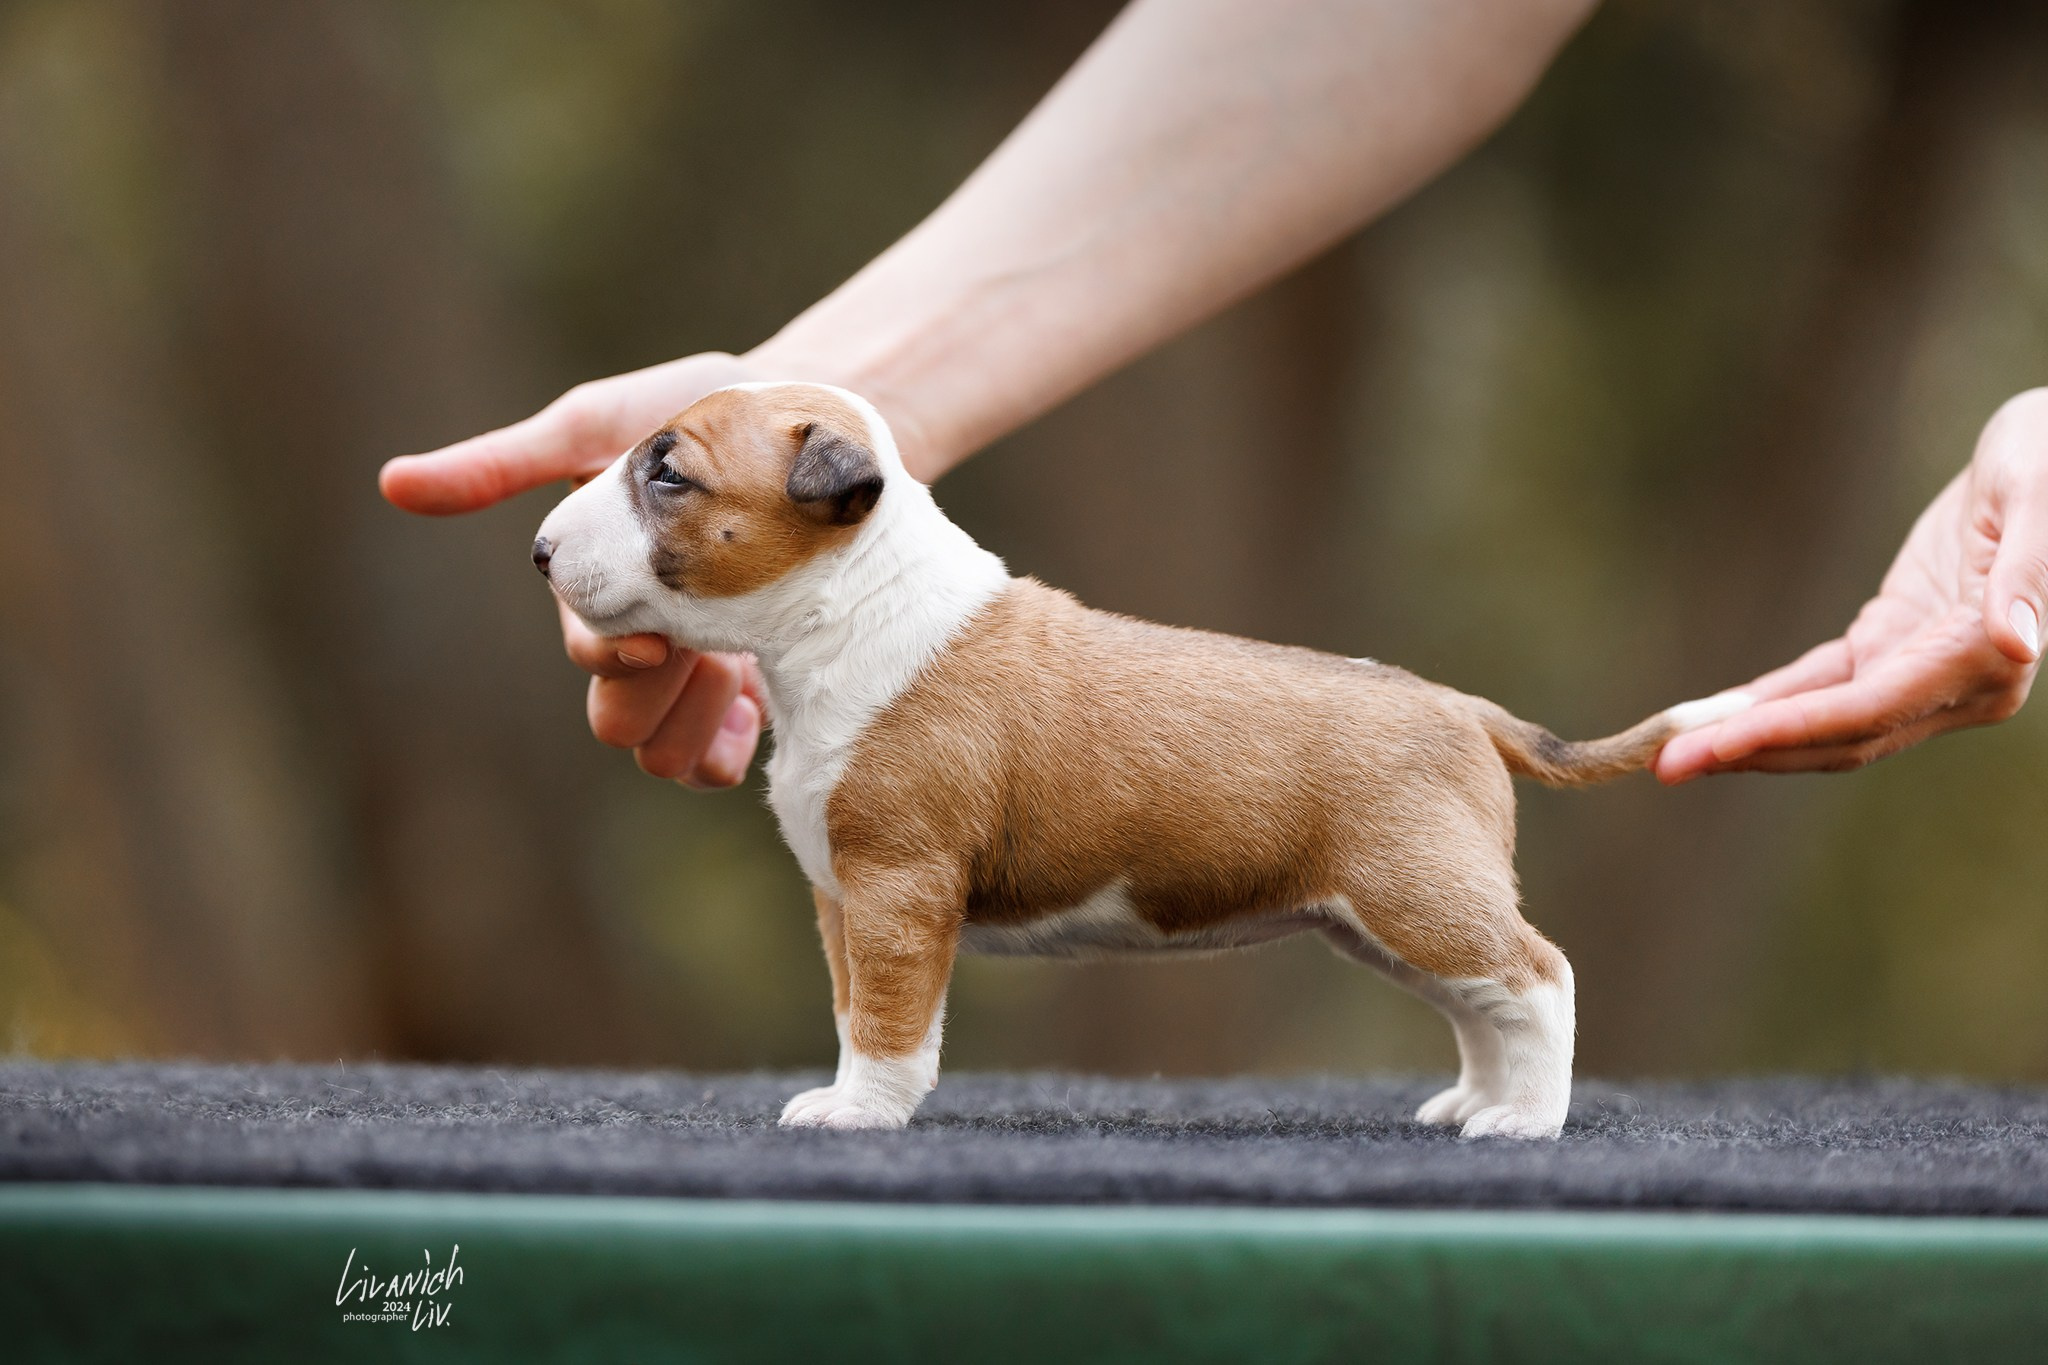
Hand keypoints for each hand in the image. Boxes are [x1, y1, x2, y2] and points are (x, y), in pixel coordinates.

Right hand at [379, 351, 768, 786]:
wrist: (808, 419)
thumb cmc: (693, 412)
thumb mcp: (593, 427)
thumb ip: (501, 464)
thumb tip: (391, 483)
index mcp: (601, 593)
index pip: (589, 655)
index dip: (612, 656)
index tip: (655, 632)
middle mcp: (647, 644)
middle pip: (616, 723)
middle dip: (654, 692)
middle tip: (706, 643)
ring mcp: (703, 674)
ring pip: (662, 755)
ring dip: (691, 724)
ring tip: (741, 663)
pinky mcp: (764, 690)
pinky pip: (720, 766)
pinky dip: (729, 750)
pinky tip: (760, 700)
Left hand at [1658, 388, 2046, 781]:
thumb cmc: (2047, 458)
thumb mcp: (2035, 500)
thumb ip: (2024, 577)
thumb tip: (2016, 645)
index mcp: (1984, 658)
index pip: (1868, 711)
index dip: (1791, 729)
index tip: (1717, 742)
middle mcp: (1958, 685)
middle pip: (1838, 734)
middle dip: (1750, 749)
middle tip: (1662, 763)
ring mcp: (1922, 670)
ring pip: (1824, 721)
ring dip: (1750, 736)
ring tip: (1670, 752)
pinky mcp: (1896, 645)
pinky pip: (1822, 685)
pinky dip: (1768, 703)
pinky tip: (1714, 716)